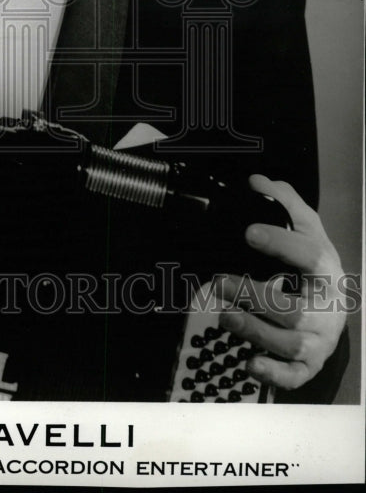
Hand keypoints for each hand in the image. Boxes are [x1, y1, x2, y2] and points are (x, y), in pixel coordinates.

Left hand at [214, 174, 346, 391]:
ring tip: (225, 315)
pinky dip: (273, 373)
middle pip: (294, 310)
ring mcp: (319, 339)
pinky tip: (250, 363)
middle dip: (255, 297)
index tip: (250, 232)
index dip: (280, 243)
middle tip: (219, 281)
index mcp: (326, 269)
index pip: (308, 255)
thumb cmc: (314, 265)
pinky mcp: (309, 363)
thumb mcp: (306, 228)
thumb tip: (257, 181)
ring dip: (254, 331)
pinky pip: (294, 376)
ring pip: (289, 343)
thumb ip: (283, 201)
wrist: (336, 304)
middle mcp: (326, 308)